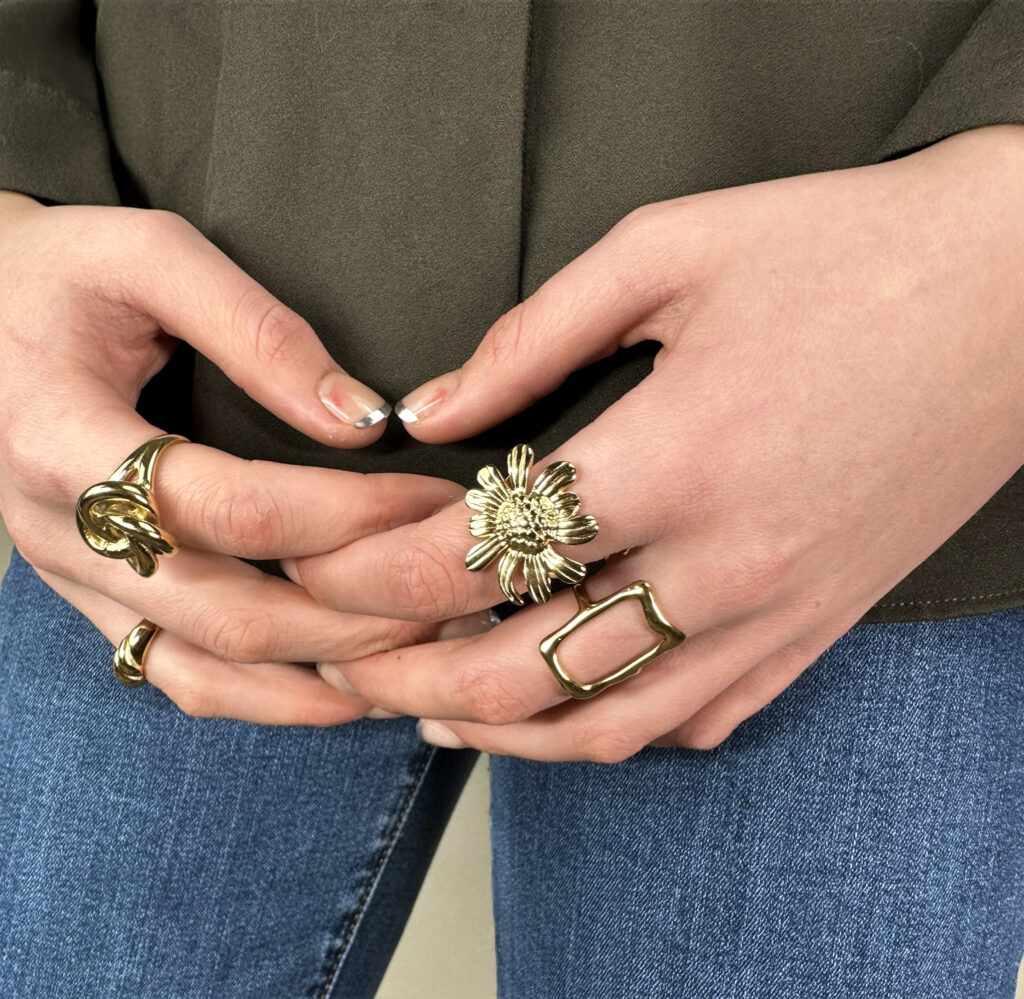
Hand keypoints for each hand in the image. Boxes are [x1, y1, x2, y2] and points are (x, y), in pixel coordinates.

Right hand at [0, 192, 489, 724]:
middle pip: (228, 613)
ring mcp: (72, 579)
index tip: (431, 501)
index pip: (231, 505)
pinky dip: (265, 697)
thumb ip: (258, 332)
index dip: (346, 513)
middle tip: (450, 599)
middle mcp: (60, 530)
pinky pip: (177, 676)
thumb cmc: (60, 273)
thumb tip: (362, 419)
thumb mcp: (151, 256)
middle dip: (355, 616)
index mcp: (62, 438)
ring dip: (320, 679)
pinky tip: (342, 688)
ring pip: (205, 670)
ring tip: (418, 663)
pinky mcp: (92, 598)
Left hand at [284, 124, 1023, 759]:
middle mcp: (721, 558)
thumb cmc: (847, 251)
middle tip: (348, 667)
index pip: (477, 555)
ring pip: (611, 724)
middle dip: (411, 680)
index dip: (373, 577)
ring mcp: (776, 608)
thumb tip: (430, 411)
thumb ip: (532, 337)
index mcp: (672, 455)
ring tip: (436, 714)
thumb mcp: (671, 252)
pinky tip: (575, 709)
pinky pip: (703, 716)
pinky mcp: (819, 625)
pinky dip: (620, 729)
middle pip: (526, 670)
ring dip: (506, 733)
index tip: (320, 574)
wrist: (1016, 291)